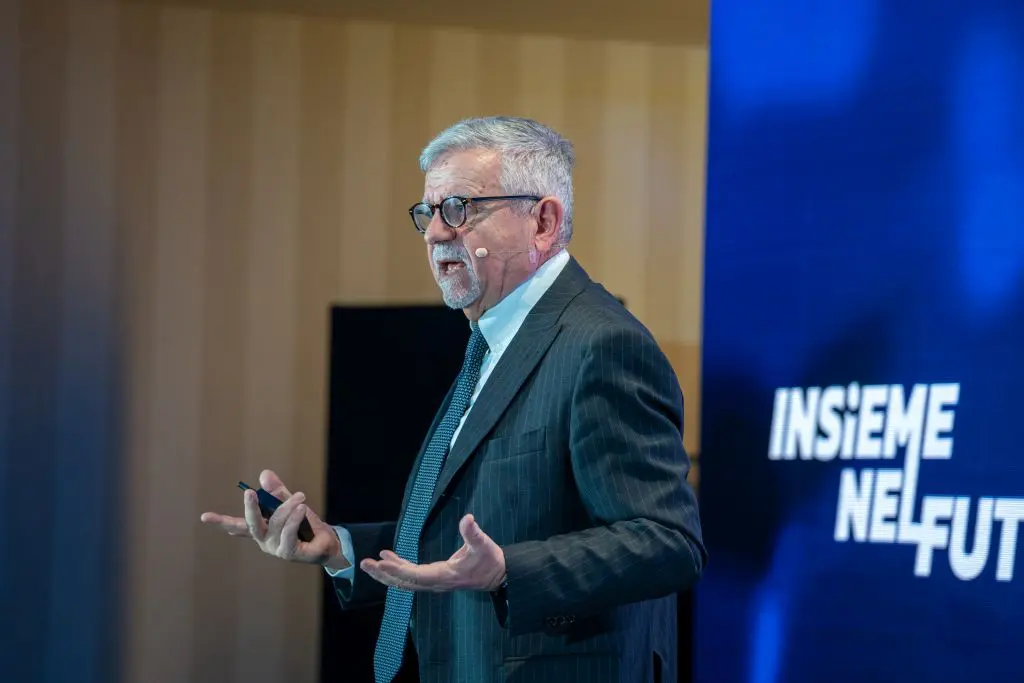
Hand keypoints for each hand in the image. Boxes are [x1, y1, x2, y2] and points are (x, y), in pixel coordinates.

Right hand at [200, 469, 345, 569]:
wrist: (328, 541)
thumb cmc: (306, 525)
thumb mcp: (290, 504)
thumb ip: (277, 491)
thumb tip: (264, 474)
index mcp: (261, 529)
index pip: (237, 526)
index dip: (221, 521)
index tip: (204, 517)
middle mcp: (264, 540)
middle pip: (252, 524)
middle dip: (250, 508)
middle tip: (249, 493)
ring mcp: (275, 548)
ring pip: (276, 523)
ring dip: (287, 507)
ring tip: (300, 496)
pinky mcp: (289, 553)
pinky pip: (288, 533)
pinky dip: (294, 518)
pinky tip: (301, 508)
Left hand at [360, 514, 504, 591]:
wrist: (498, 577)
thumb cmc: (490, 561)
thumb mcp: (484, 546)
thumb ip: (473, 533)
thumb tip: (467, 518)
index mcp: (445, 575)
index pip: (417, 576)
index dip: (399, 571)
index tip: (382, 564)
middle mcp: (435, 582)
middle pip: (405, 581)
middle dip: (384, 574)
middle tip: (365, 564)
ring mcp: (433, 582)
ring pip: (405, 581)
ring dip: (386, 573)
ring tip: (368, 564)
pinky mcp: (434, 578)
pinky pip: (411, 576)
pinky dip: (397, 568)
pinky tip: (387, 557)